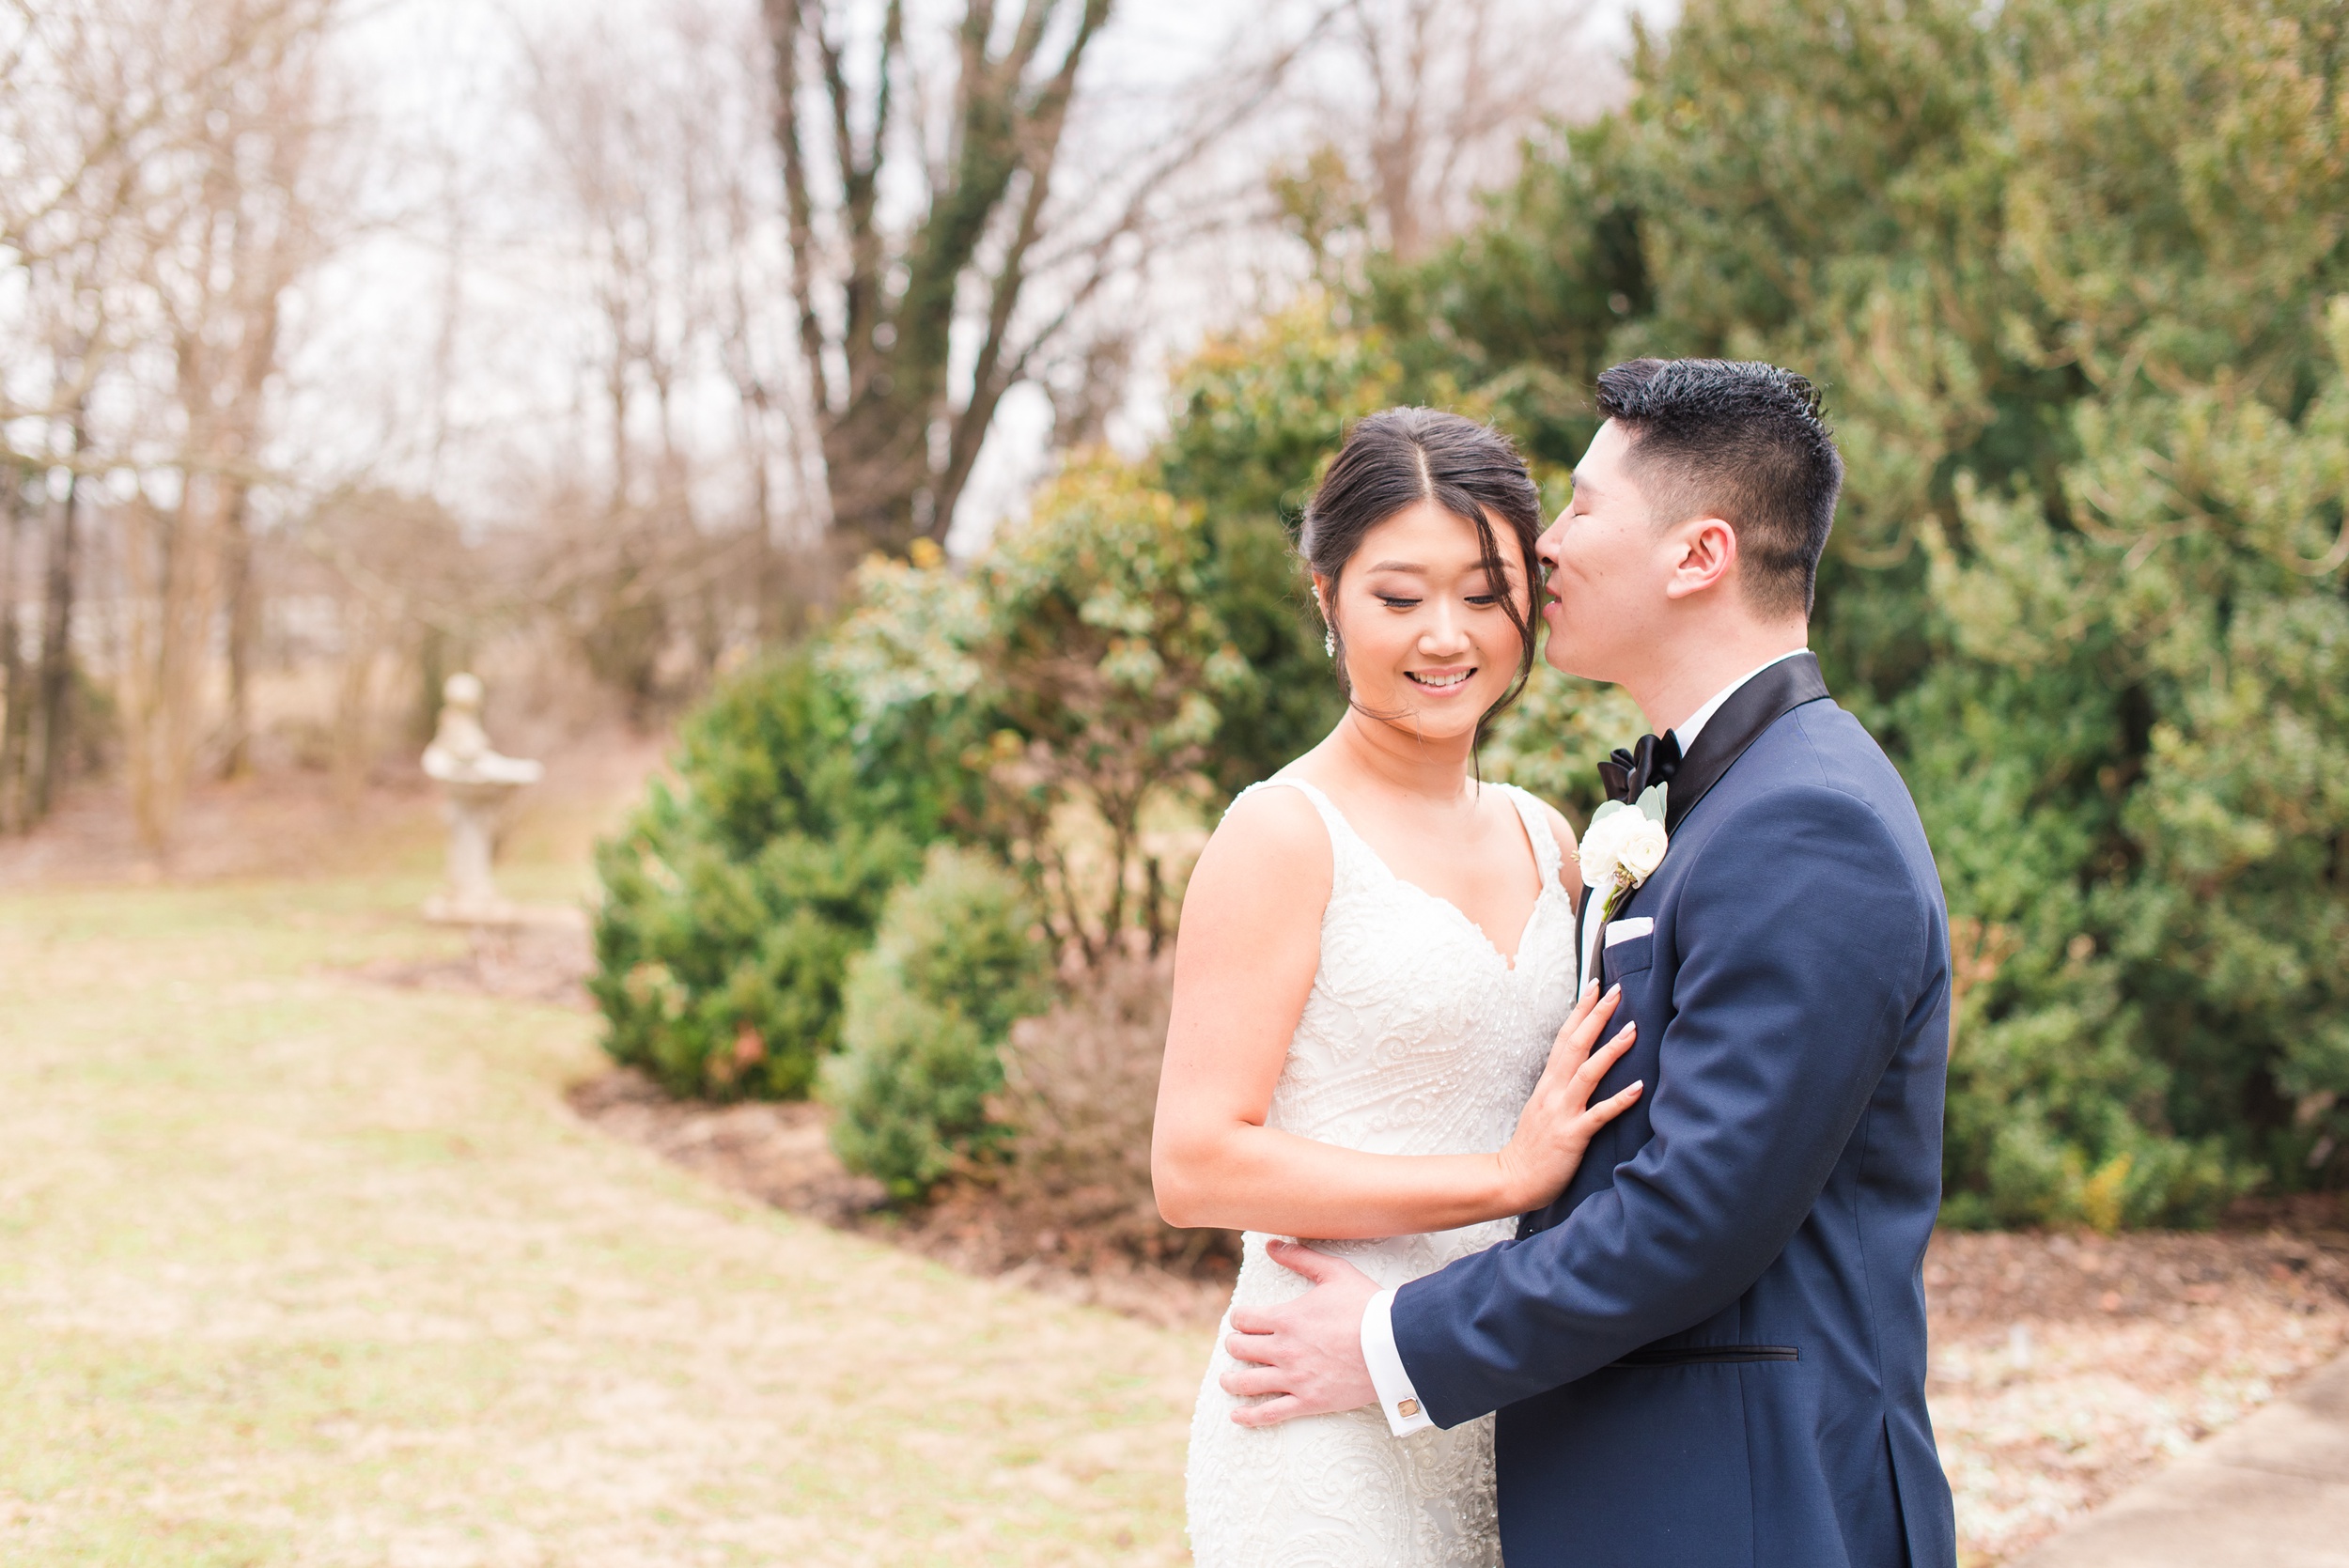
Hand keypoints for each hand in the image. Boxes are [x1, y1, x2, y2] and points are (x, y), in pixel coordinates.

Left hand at [1217, 1239, 1379, 1426]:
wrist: (1394, 1345)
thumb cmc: (1366, 1306)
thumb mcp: (1334, 1272)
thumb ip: (1301, 1258)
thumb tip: (1272, 1244)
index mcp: (1286, 1318)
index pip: (1243, 1319)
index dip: (1239, 1319)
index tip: (1242, 1321)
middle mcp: (1283, 1349)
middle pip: (1240, 1349)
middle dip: (1235, 1346)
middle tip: (1238, 1347)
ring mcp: (1294, 1377)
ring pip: (1247, 1383)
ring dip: (1231, 1381)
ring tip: (1227, 1381)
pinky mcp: (1309, 1401)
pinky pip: (1270, 1413)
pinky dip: (1249, 1416)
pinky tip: (1238, 1416)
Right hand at [1494, 981, 1642, 1212]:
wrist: (1513, 1179)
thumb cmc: (1533, 1146)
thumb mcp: (1545, 1107)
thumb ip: (1562, 1086)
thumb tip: (1583, 1066)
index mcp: (1549, 1083)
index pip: (1565, 1037)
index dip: (1581, 1010)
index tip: (1595, 985)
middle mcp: (1554, 1091)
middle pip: (1575, 1044)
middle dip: (1596, 1015)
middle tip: (1617, 990)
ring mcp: (1563, 1112)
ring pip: (1587, 1073)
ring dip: (1611, 1049)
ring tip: (1633, 1029)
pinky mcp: (1573, 1136)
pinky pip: (1599, 1114)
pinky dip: (1619, 1099)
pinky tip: (1639, 1087)